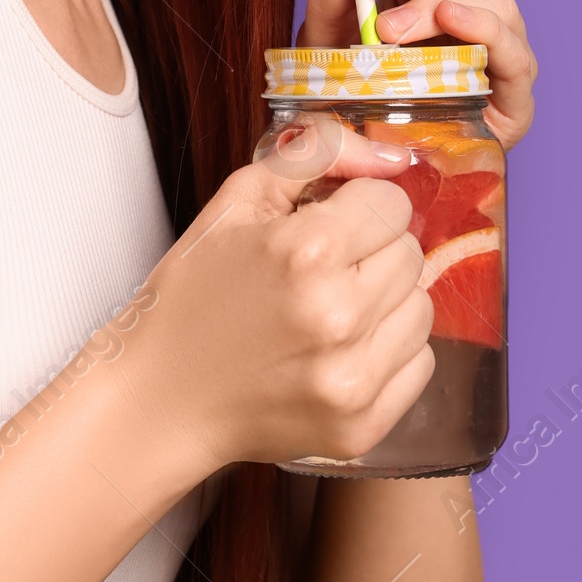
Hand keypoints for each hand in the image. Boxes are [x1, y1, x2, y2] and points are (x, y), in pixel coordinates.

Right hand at [144, 126, 432, 471]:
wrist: (160, 398)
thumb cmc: (196, 295)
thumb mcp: (238, 202)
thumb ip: (317, 154)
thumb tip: (392, 156)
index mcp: (307, 251)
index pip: (392, 204)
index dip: (358, 207)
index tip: (328, 225)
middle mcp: (339, 316)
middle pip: (410, 255)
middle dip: (371, 253)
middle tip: (322, 272)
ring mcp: (352, 378)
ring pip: (421, 309)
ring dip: (385, 303)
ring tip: (331, 313)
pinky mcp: (362, 426)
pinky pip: (420, 365)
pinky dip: (388, 353)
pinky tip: (339, 353)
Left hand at [299, 0, 536, 149]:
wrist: (371, 173)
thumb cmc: (355, 102)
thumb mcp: (326, 49)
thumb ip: (331, 2)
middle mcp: (472, 10)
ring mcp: (498, 50)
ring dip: (440, 4)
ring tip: (392, 30)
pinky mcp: (513, 94)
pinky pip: (516, 52)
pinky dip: (486, 30)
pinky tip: (454, 22)